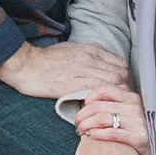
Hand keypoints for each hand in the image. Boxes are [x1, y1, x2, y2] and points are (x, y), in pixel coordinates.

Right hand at [0, 41, 129, 99]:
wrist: (26, 65)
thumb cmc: (46, 59)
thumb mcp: (71, 50)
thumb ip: (88, 56)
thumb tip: (100, 65)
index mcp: (91, 49)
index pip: (120, 62)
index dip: (128, 77)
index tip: (127, 88)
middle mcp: (91, 58)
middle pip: (121, 71)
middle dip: (128, 86)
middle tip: (126, 100)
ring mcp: (83, 70)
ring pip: (114, 80)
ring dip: (120, 94)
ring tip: (118, 105)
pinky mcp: (74, 84)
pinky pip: (99, 89)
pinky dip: (106, 97)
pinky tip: (106, 106)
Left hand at [74, 87, 148, 153]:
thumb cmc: (139, 130)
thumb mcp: (130, 112)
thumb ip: (114, 104)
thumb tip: (87, 103)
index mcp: (131, 96)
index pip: (103, 89)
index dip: (88, 98)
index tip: (83, 109)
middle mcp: (135, 106)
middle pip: (98, 106)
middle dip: (82, 115)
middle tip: (78, 124)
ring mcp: (137, 121)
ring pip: (101, 118)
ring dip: (86, 125)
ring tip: (81, 131)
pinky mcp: (138, 137)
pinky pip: (111, 133)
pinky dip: (96, 134)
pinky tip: (90, 136)